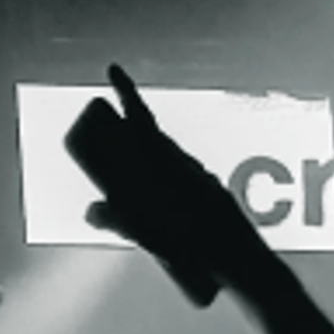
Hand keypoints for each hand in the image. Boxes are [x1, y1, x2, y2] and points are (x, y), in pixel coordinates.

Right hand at [70, 65, 271, 301]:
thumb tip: (90, 211)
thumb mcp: (146, 234)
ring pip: (163, 162)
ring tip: (127, 189)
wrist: (243, 263)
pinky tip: (157, 210)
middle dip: (125, 137)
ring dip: (142, 169)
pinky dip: (160, 189)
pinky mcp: (210, 195)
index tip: (114, 69)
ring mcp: (199, 178)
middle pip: (148, 139)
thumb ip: (113, 218)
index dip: (126, 91)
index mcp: (168, 163)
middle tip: (108, 138)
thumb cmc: (198, 247)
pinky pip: (178, 182)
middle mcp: (186, 164)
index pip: (142, 117)